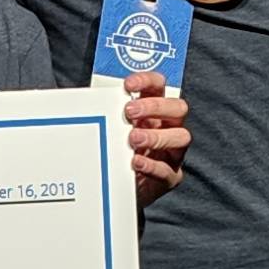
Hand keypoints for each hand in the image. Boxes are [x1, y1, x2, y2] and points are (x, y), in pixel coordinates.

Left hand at [120, 73, 190, 205]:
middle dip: (155, 107)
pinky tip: (135, 162)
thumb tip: (87, 101)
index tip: (128, 85)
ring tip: (133, 139)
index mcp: (154, 111)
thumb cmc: (115, 151)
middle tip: (130, 112)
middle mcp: (169, 127)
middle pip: (178, 108)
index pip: (159, 87)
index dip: (147, 81)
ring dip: (157, 136)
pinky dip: (152, 166)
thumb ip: (107, 114)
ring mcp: (173, 152)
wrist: (115, 187)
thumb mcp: (110, 129)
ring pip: (181, 137)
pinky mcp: (170, 176)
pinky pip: (168, 170)